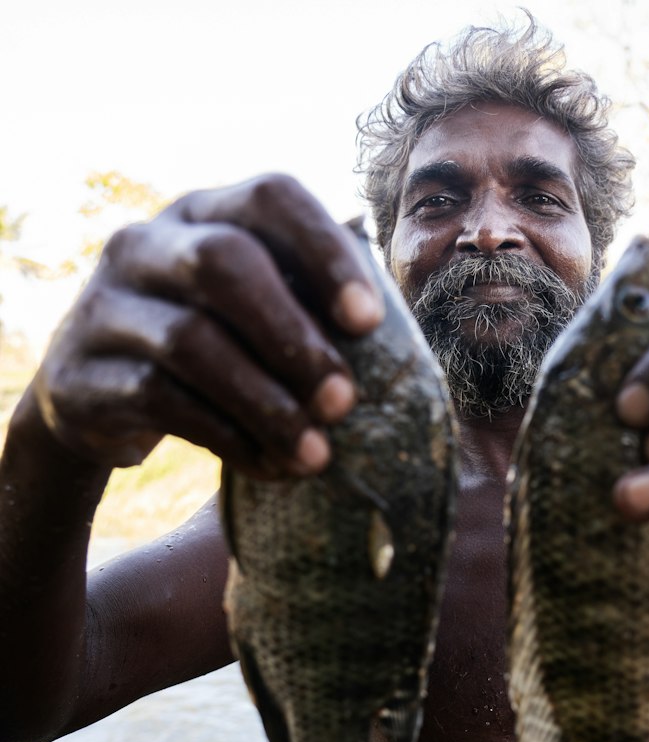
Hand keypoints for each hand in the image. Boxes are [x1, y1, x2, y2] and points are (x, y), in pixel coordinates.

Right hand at [32, 174, 384, 476]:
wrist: (102, 395)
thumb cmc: (215, 346)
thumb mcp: (258, 315)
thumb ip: (312, 310)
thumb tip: (397, 352)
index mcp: (205, 214)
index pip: (271, 198)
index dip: (326, 253)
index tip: (368, 322)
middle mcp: (147, 244)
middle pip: (224, 262)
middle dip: (295, 337)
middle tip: (344, 402)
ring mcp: (105, 304)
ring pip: (192, 340)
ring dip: (267, 404)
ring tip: (316, 454)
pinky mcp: (81, 372)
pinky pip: (162, 400)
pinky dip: (229, 438)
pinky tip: (271, 465)